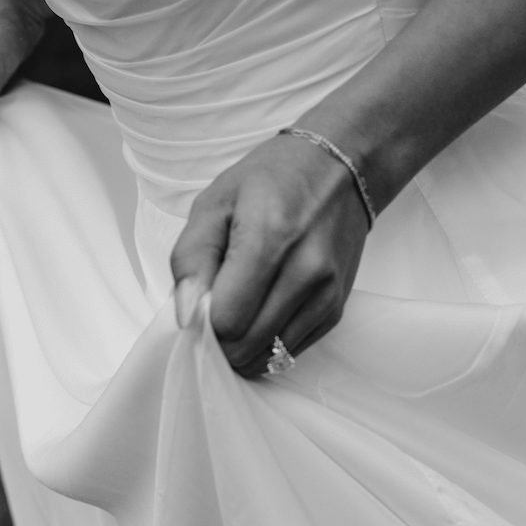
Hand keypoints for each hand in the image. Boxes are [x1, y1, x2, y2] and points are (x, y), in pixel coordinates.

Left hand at [169, 133, 371, 377]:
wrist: (338, 169)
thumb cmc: (270, 182)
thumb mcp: (214, 204)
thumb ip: (190, 260)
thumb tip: (186, 315)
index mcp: (270, 237)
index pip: (226, 320)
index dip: (203, 321)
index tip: (200, 302)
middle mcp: (306, 270)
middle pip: (245, 346)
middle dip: (220, 339)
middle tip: (215, 308)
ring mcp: (326, 294)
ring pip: (268, 356)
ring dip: (243, 345)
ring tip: (240, 308)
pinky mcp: (336, 310)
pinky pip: (290, 352)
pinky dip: (268, 343)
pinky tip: (263, 311)